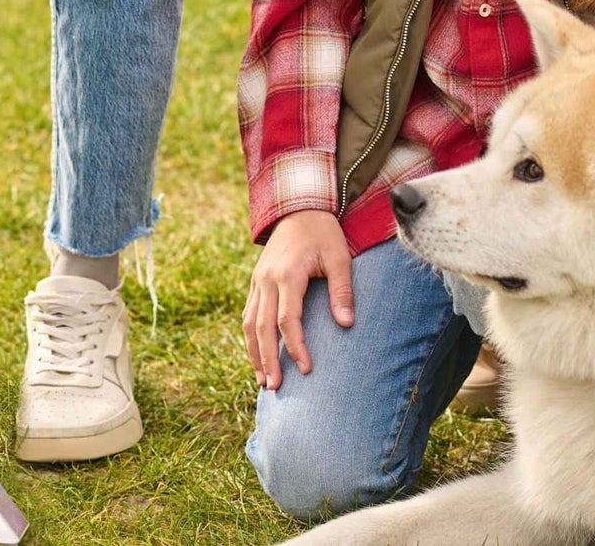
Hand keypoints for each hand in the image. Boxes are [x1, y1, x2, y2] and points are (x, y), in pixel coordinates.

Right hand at [242, 209, 353, 390]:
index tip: (306, 369)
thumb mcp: (339, 257)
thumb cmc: (323, 233)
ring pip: (249, 321)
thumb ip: (342, 290)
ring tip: (262, 379)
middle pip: (261, 326)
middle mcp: (266, 278)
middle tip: (274, 387)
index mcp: (287, 273)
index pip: (287, 318)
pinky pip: (248, 312)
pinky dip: (250, 337)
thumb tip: (346, 324)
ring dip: (254, 352)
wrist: (298, 207)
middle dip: (267, 358)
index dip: (295, 346)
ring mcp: (258, 279)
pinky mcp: (256, 280)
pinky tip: (258, 354)